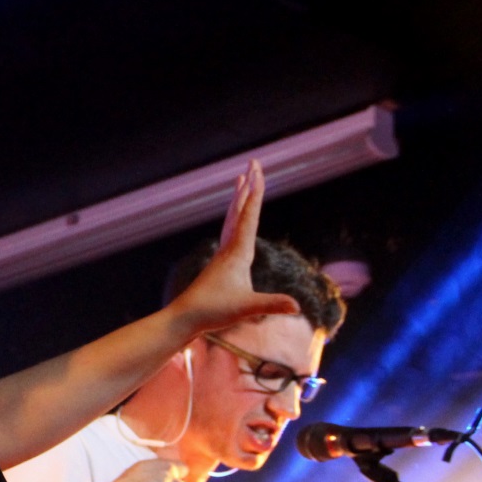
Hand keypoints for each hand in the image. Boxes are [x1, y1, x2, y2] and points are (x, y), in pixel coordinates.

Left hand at [163, 161, 301, 334]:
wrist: (184, 318)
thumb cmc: (213, 312)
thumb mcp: (246, 308)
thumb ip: (272, 304)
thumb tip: (297, 307)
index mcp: (237, 253)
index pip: (249, 217)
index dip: (256, 194)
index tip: (259, 172)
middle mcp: (228, 249)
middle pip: (240, 210)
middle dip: (249, 186)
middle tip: (253, 163)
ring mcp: (222, 256)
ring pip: (232, 219)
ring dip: (239, 198)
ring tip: (241, 180)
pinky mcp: (219, 265)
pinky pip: (229, 232)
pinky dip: (234, 218)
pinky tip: (236, 220)